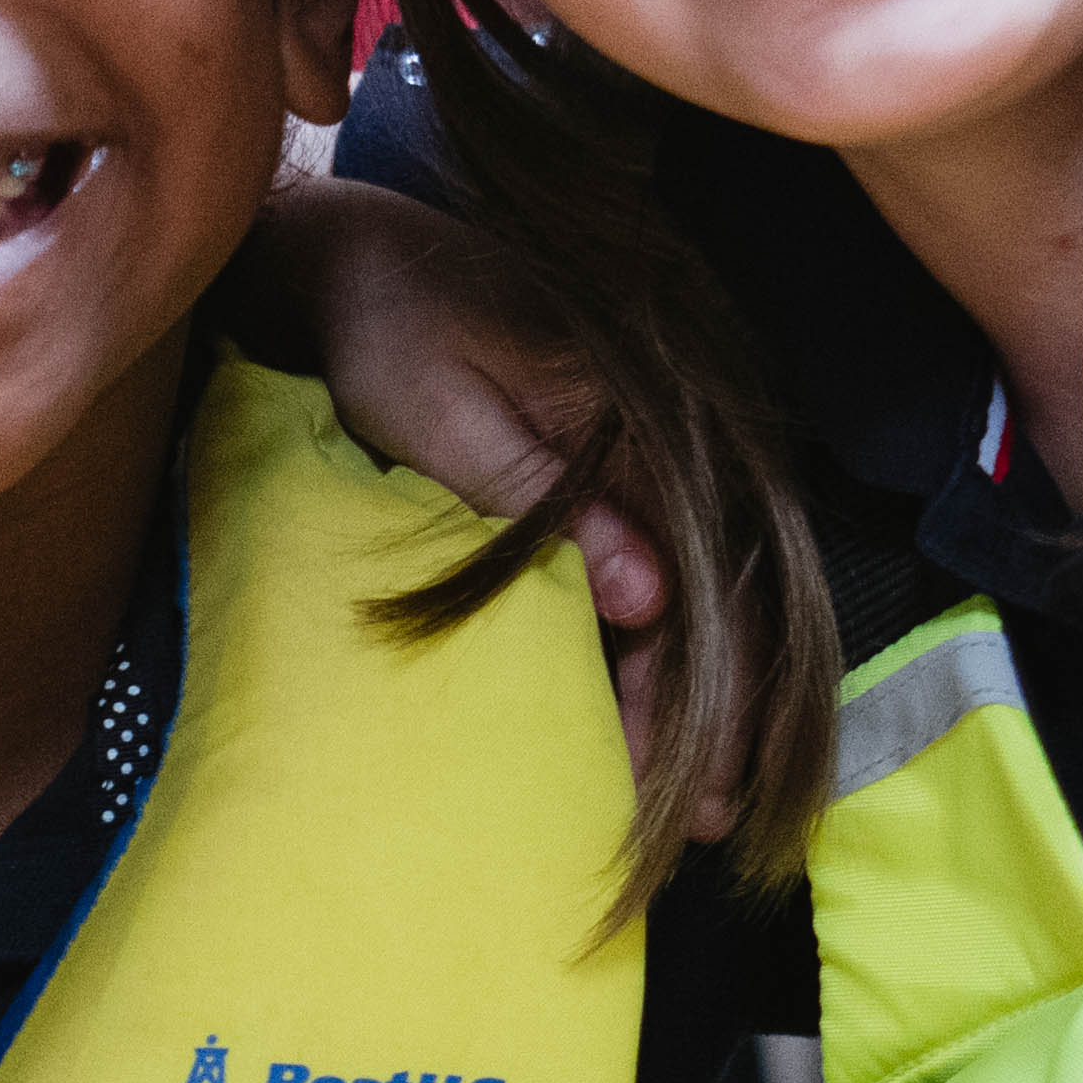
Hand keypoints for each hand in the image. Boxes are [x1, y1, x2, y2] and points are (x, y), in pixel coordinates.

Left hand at [264, 180, 709, 814]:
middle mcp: (670, 437)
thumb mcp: (444, 412)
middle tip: (693, 825)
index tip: (678, 788)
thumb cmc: (389, 331)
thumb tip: (647, 596)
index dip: (694, 695)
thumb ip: (540, 498)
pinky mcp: (624, 461)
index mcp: (638, 419)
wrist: (364, 256)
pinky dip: (658, 645)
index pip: (698, 582)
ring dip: (692, 692)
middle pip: (718, 596)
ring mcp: (654, 449)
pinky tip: (646, 714)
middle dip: (708, 715)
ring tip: (685, 801)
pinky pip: (666, 565)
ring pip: (700, 590)